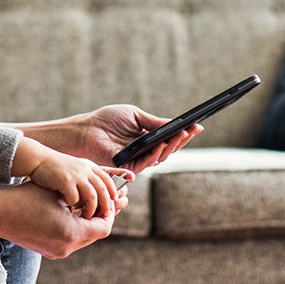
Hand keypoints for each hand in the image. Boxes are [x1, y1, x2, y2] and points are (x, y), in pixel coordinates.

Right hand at [0, 182, 118, 258]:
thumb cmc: (27, 197)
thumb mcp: (58, 193)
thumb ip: (81, 197)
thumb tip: (101, 194)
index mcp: (72, 232)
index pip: (104, 227)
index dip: (110, 213)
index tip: (110, 201)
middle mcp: (67, 246)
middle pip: (95, 235)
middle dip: (99, 219)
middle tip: (100, 204)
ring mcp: (57, 252)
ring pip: (84, 239)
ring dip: (87, 224)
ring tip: (85, 208)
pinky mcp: (49, 252)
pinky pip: (71, 241)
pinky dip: (75, 229)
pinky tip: (70, 214)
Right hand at [28, 149, 132, 219]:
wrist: (37, 160)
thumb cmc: (56, 169)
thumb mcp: (76, 170)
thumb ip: (87, 180)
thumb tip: (97, 199)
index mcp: (90, 167)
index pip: (108, 181)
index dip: (113, 194)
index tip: (114, 206)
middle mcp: (85, 170)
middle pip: (103, 190)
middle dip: (105, 206)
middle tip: (103, 218)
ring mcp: (76, 175)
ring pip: (92, 197)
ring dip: (90, 210)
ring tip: (86, 218)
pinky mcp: (65, 180)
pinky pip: (75, 198)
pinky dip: (74, 206)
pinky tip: (68, 210)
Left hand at [75, 104, 202, 172]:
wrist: (88, 130)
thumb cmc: (108, 121)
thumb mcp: (135, 116)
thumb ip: (154, 122)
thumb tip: (175, 124)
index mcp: (148, 138)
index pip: (170, 138)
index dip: (183, 133)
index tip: (197, 126)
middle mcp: (146, 151)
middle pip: (169, 149)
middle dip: (182, 139)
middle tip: (192, 130)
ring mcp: (139, 160)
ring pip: (161, 156)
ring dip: (172, 146)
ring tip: (181, 134)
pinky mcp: (130, 167)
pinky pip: (146, 162)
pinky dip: (155, 153)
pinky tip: (161, 144)